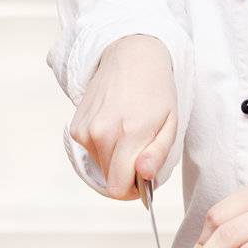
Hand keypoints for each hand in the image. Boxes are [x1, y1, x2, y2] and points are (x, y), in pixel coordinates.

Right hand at [67, 34, 176, 199]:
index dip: (133, 190)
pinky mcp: (76, 127)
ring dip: (114, 159)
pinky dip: (102, 147)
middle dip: (125, 173)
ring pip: (99, 167)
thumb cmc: (156, 92)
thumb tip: (144, 177)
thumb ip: (157, 154)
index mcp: (130, 133)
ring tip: (128, 133)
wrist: (132, 58)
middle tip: (140, 149)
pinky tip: (113, 125)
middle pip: (109, 180)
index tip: (144, 177)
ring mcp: (86, 129)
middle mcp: (102, 132)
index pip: (119, 188)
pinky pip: (90, 152)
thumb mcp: (171, 123)